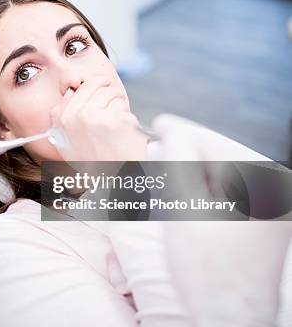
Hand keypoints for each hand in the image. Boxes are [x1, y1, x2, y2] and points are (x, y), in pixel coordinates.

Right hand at [50, 78, 146, 160]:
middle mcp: (77, 116)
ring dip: (119, 105)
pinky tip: (123, 134)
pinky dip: (128, 119)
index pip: (80, 87)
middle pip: (98, 84)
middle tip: (113, 105)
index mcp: (62, 119)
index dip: (94, 85)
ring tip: (116, 125)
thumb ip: (62, 116)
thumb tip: (71, 92)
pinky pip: (125, 108)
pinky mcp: (117, 120)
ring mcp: (98, 117)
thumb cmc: (92, 162)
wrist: (112, 180)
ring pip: (113, 93)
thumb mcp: (65, 141)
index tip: (101, 88)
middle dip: (109, 91)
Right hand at [152, 114, 290, 325]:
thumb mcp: (184, 209)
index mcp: (265, 183)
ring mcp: (273, 208)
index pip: (216, 142)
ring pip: (223, 177)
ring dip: (191, 173)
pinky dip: (203, 191)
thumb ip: (178, 161)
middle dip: (184, 154)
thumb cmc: (206, 269)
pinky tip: (181, 193)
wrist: (229, 320)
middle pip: (220, 159)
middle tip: (153, 151)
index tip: (157, 123)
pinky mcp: (265, 223)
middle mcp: (277, 191)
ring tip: (161, 172)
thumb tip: (171, 129)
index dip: (181, 131)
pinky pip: (230, 195)